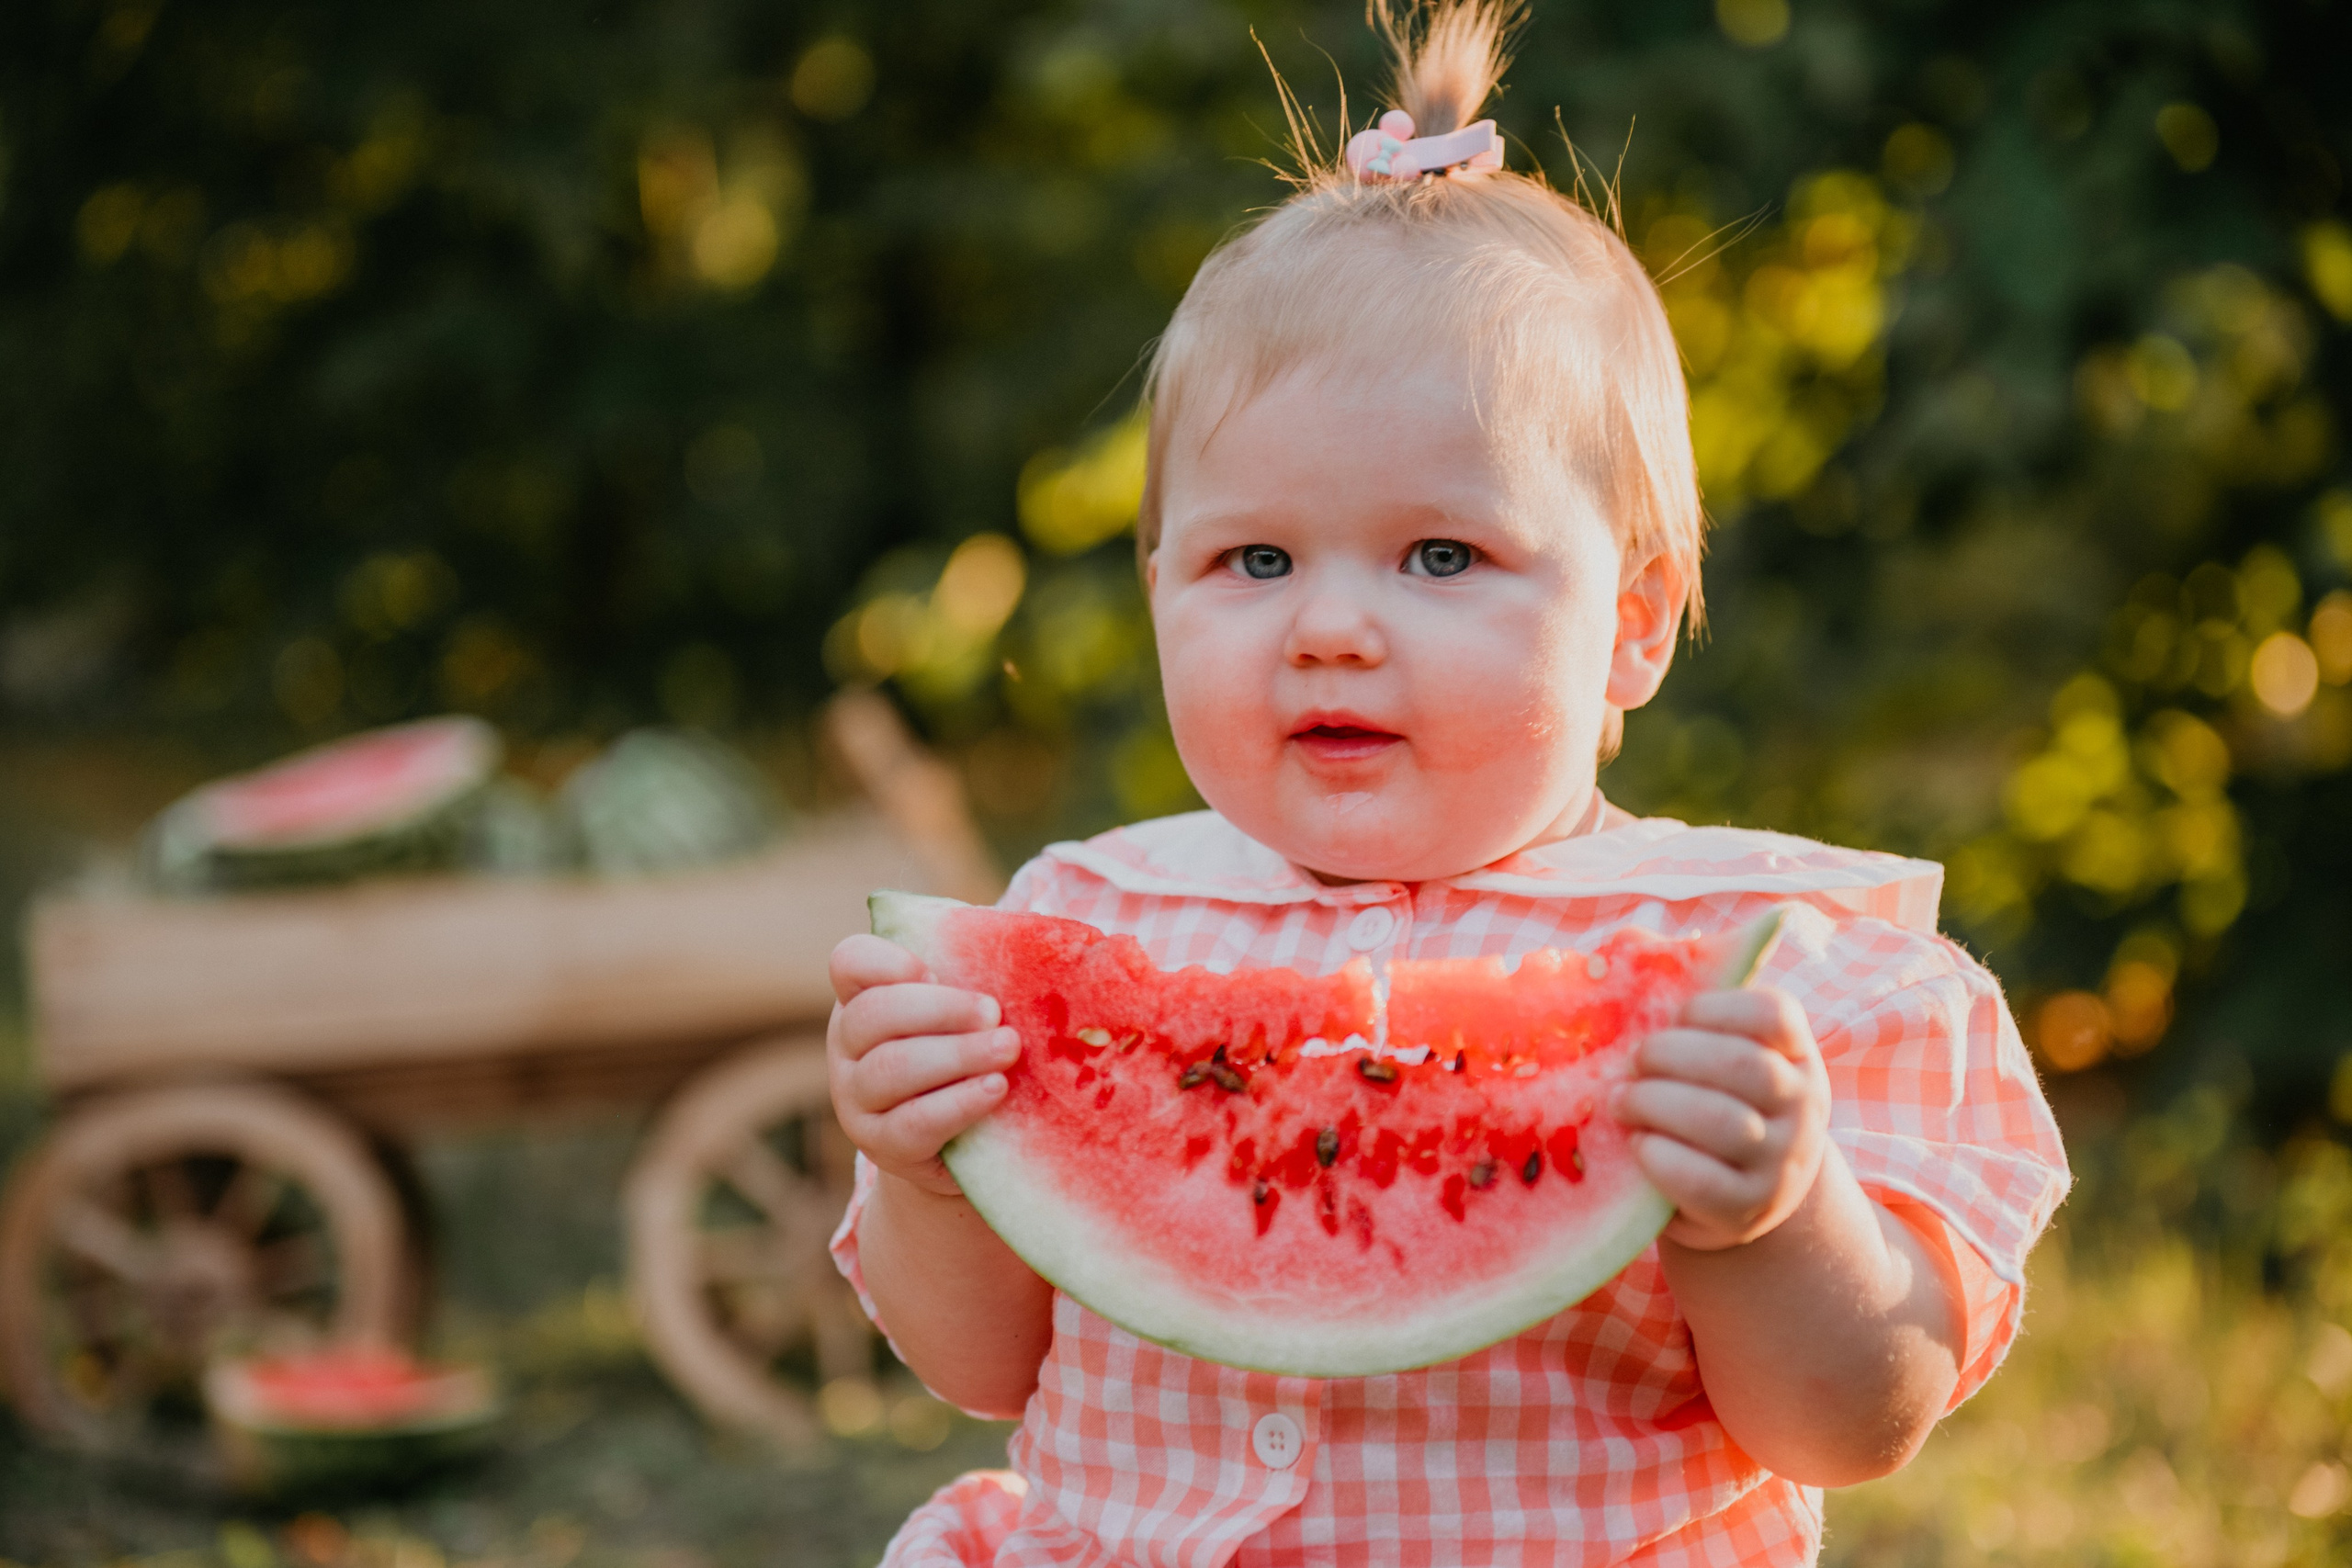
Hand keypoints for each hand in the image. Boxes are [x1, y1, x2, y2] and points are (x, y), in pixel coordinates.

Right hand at [827, 933, 1021, 1197]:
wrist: (967, 1142)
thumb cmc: (972, 1052)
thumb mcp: (968, 1008)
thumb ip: (979, 965)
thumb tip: (1021, 925)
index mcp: (863, 996)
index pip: (850, 961)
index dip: (886, 961)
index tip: (935, 972)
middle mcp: (848, 1045)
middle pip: (873, 1014)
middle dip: (940, 1010)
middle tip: (994, 1013)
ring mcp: (856, 1098)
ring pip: (890, 1069)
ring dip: (956, 1055)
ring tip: (1007, 1048)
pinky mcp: (882, 1146)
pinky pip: (913, 1123)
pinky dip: (958, 1103)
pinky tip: (995, 1088)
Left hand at [1611, 987, 1829, 1250]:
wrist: (1736, 1195)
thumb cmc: (1708, 1099)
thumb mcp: (1708, 1050)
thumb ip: (1673, 992)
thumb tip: (1625, 941)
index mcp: (1796, 1053)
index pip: (1774, 1013)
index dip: (1716, 1007)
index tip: (1675, 1015)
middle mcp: (1803, 1106)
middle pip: (1744, 1067)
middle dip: (1673, 1056)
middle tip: (1633, 1060)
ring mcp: (1782, 1162)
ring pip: (1723, 1124)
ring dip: (1657, 1104)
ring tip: (1621, 1100)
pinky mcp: (1747, 1209)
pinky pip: (1702, 1182)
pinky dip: (1660, 1157)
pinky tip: (1638, 1144)